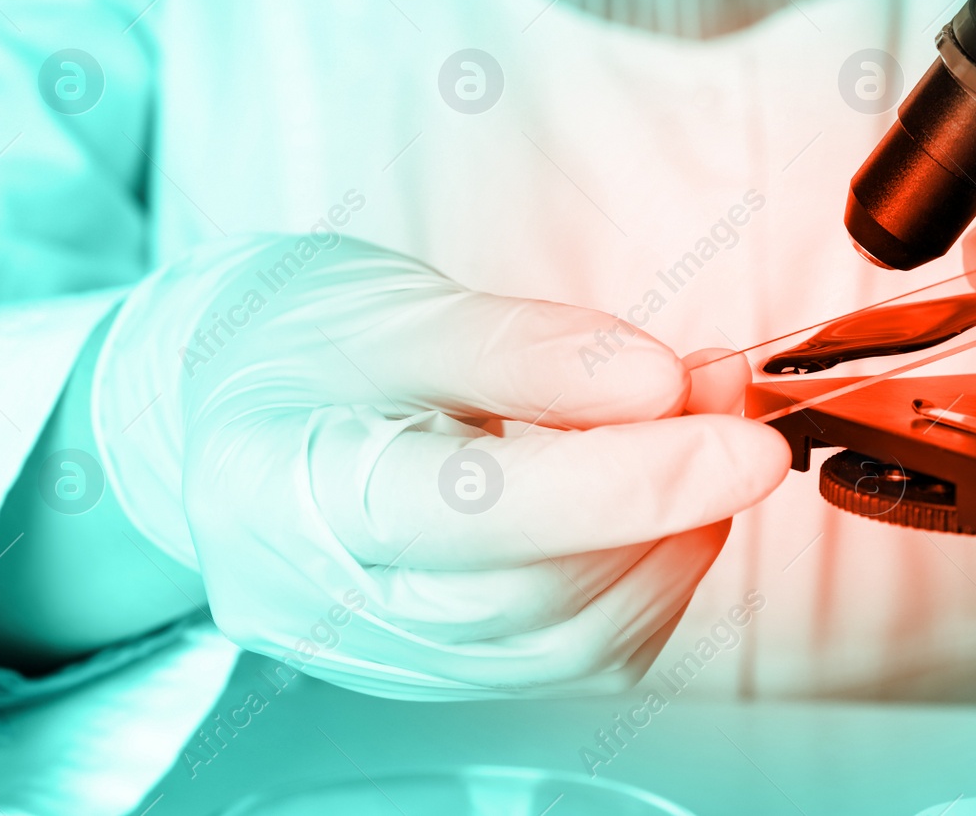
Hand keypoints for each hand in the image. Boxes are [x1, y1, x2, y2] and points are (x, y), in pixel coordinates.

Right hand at [93, 235, 788, 697]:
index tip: (734, 435)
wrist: (240, 408)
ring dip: (671, 535)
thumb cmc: (299, 347)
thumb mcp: (389, 307)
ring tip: (700, 423)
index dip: (617, 483)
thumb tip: (660, 385)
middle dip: (661, 499)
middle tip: (726, 398)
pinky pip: (580, 653)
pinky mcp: (451, 668)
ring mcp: (389, 655)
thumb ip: (523, 348)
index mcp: (279, 493)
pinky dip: (652, 574)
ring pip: (570, 639)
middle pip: (528, 592)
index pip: (468, 511)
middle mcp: (326, 607)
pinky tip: (665, 497)